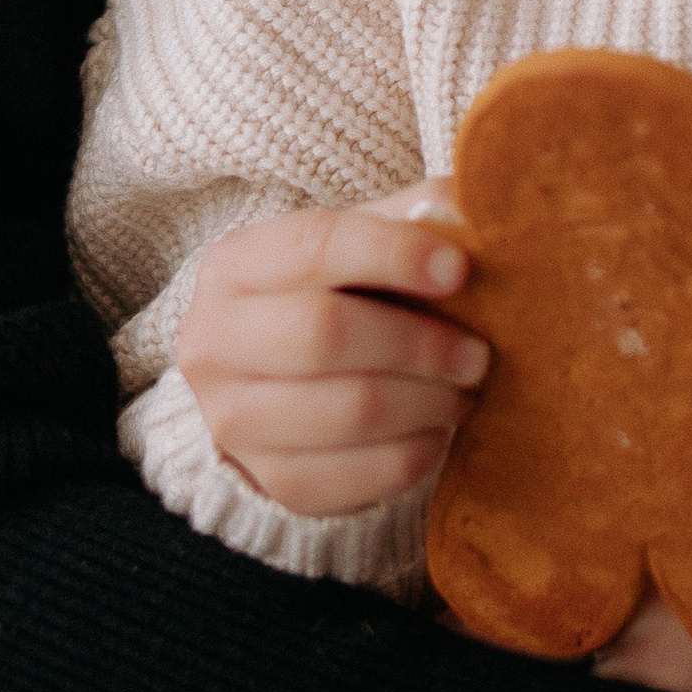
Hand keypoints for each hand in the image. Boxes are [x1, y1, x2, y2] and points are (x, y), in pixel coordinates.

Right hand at [178, 188, 486, 515]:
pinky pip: (358, 476)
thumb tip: (472, 210)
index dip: (394, 254)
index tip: (459, 269)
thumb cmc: (326, 297)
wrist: (262, 384)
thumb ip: (408, 218)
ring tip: (464, 391)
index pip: (314, 246)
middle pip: (327, 334)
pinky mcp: (268, 481)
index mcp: (234, 265)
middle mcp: (215, 342)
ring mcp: (232, 420)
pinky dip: (415, 453)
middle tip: (477, 353)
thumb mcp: (352, 244)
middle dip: (420, 343)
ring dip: (428, 402)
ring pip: (349, 412)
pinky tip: (437, 431)